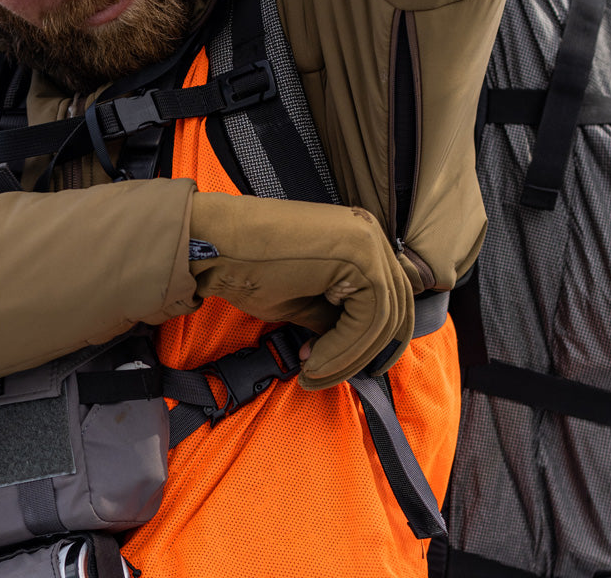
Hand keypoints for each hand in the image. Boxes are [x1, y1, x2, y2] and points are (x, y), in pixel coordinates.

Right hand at [189, 192, 413, 388]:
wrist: (216, 245)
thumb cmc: (249, 267)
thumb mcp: (305, 300)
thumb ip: (336, 317)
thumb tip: (352, 349)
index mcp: (361, 240)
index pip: (389, 301)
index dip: (368, 345)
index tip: (333, 367)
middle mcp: (371, 234)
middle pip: (394, 310)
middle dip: (362, 355)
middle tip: (324, 376)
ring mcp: (368, 241)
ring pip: (384, 318)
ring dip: (348, 356)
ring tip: (312, 370)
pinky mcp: (360, 254)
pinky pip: (370, 317)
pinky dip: (343, 348)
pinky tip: (312, 358)